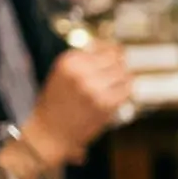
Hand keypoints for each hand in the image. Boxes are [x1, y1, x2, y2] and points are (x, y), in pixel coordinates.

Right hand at [24, 46, 132, 165]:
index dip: (112, 50)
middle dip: (119, 64)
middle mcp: (81, 72)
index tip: (116, 53)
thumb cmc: (57, 103)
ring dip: (124, 78)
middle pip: (116, 58)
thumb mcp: (63, 74)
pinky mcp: (106, 103)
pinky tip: (117, 94)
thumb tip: (112, 48)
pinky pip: (127, 90)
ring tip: (115, 84)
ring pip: (124, 73)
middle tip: (117, 71)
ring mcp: (95, 87)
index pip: (102, 47)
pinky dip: (126, 91)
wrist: (50, 131)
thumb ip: (85, 60)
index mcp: (69, 61)